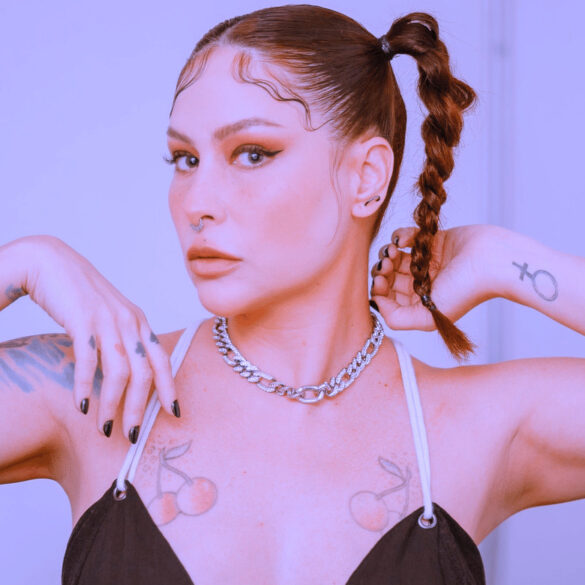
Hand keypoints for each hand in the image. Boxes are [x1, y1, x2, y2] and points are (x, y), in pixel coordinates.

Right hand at [18, 235, 178, 440]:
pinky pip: (89, 360)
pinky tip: (82, 406)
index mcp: (138, 321)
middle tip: (134, 435)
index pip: (162, 359)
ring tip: (105, 428)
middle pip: (145, 372)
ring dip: (113, 404)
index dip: (170, 387)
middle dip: (141, 407)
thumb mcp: (109, 316)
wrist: (49, 262)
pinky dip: (86, 387)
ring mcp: (108, 319)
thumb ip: (122, 339)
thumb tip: (128, 372)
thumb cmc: (79, 294)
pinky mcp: (83, 319)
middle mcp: (129, 320)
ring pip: (120, 371)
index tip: (174, 412)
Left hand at [370, 224, 496, 330]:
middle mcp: (422, 284)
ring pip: (393, 257)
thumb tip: (375, 303)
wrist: (491, 261)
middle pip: (388, 277)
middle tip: (386, 264)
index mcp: (420, 304)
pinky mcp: (432, 241)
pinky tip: (405, 240)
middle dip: (382, 270)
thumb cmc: (464, 291)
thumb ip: (398, 318)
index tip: (381, 281)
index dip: (379, 289)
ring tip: (393, 251)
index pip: (388, 298)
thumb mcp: (427, 317)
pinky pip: (406, 237)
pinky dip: (400, 236)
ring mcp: (426, 262)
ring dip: (387, 253)